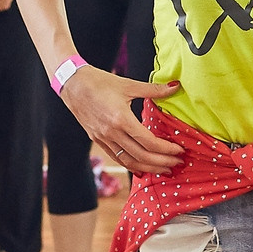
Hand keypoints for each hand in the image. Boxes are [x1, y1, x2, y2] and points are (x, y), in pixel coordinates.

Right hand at [59, 66, 183, 173]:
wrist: (72, 84)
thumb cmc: (100, 82)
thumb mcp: (128, 84)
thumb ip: (154, 89)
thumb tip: (175, 85)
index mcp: (121, 119)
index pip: (148, 142)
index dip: (166, 149)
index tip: (179, 150)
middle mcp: (111, 133)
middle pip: (141, 156)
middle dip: (162, 162)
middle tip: (178, 163)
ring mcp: (103, 139)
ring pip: (129, 161)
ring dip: (149, 168)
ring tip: (165, 170)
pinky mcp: (98, 140)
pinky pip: (117, 158)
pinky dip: (132, 166)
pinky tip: (142, 169)